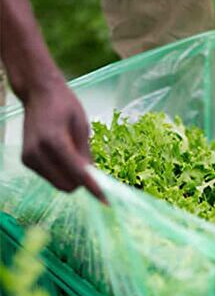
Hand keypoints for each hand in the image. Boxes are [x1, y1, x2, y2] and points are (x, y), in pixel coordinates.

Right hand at [21, 84, 105, 201]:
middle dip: (83, 183)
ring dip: (72, 178)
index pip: (78, 173)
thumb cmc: (64, 106)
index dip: (94, 188)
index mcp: (53, 140)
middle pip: (67, 186)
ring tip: (74, 154)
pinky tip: (63, 155)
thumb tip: (93, 179)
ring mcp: (29, 158)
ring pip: (59, 184)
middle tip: (91, 167)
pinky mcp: (27, 161)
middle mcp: (37, 152)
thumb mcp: (82, 127)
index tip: (107, 201)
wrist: (38, 94)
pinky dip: (63, 173)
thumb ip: (86, 155)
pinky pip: (51, 178)